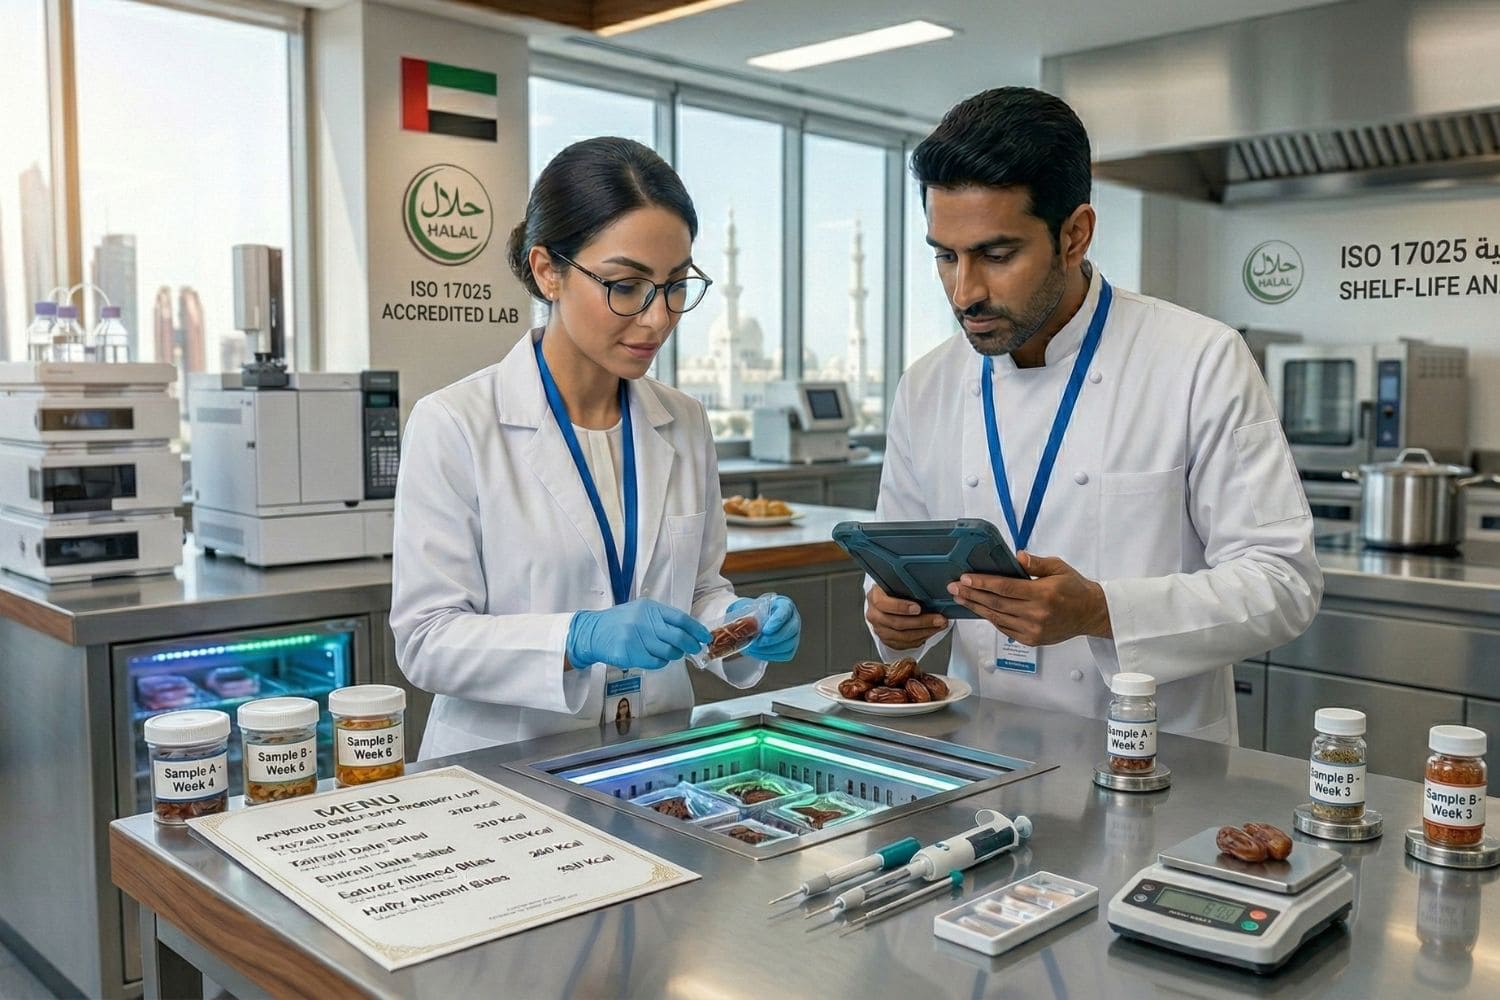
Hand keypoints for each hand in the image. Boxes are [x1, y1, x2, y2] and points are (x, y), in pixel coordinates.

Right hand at [567, 599, 710, 670]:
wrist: (593, 632)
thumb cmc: (620, 622)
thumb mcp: (640, 611)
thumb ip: (661, 619)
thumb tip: (688, 632)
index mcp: (649, 608)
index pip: (680, 619)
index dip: (696, 629)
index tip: (705, 637)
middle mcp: (644, 621)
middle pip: (677, 636)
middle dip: (690, 645)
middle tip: (695, 649)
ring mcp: (636, 637)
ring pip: (668, 652)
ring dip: (674, 655)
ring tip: (671, 653)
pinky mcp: (629, 653)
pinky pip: (656, 662)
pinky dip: (661, 662)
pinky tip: (657, 658)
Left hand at [729, 594, 800, 661]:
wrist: (756, 623)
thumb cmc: (755, 614)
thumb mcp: (751, 611)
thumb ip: (750, 617)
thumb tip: (744, 626)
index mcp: (785, 605)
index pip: (785, 612)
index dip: (776, 622)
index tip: (765, 630)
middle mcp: (793, 619)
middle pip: (790, 630)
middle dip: (772, 639)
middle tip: (757, 642)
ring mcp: (794, 634)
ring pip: (788, 645)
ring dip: (769, 649)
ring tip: (753, 648)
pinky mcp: (791, 647)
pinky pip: (784, 654)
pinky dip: (770, 655)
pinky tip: (759, 652)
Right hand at [865, 585, 948, 650]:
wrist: (885, 603)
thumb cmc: (893, 591)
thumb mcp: (896, 583)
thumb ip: (906, 585)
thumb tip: (929, 588)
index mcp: (874, 597)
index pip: (883, 603)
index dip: (901, 607)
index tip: (918, 608)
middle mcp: (874, 615)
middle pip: (897, 623)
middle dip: (921, 622)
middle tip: (938, 618)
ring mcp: (880, 630)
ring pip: (903, 636)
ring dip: (925, 632)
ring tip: (939, 625)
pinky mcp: (887, 641)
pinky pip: (905, 644)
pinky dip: (921, 638)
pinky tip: (931, 631)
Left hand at [946, 551, 1111, 646]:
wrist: (1090, 613)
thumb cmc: (1074, 588)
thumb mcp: (1058, 567)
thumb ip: (1036, 562)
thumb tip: (1016, 556)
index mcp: (1043, 594)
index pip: (1005, 588)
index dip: (982, 583)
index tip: (965, 578)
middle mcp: (1037, 614)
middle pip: (996, 604)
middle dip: (972, 595)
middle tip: (953, 587)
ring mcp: (1033, 630)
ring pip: (997, 618)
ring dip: (976, 607)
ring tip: (960, 598)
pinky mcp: (1032, 640)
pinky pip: (1005, 628)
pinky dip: (991, 618)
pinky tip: (979, 609)